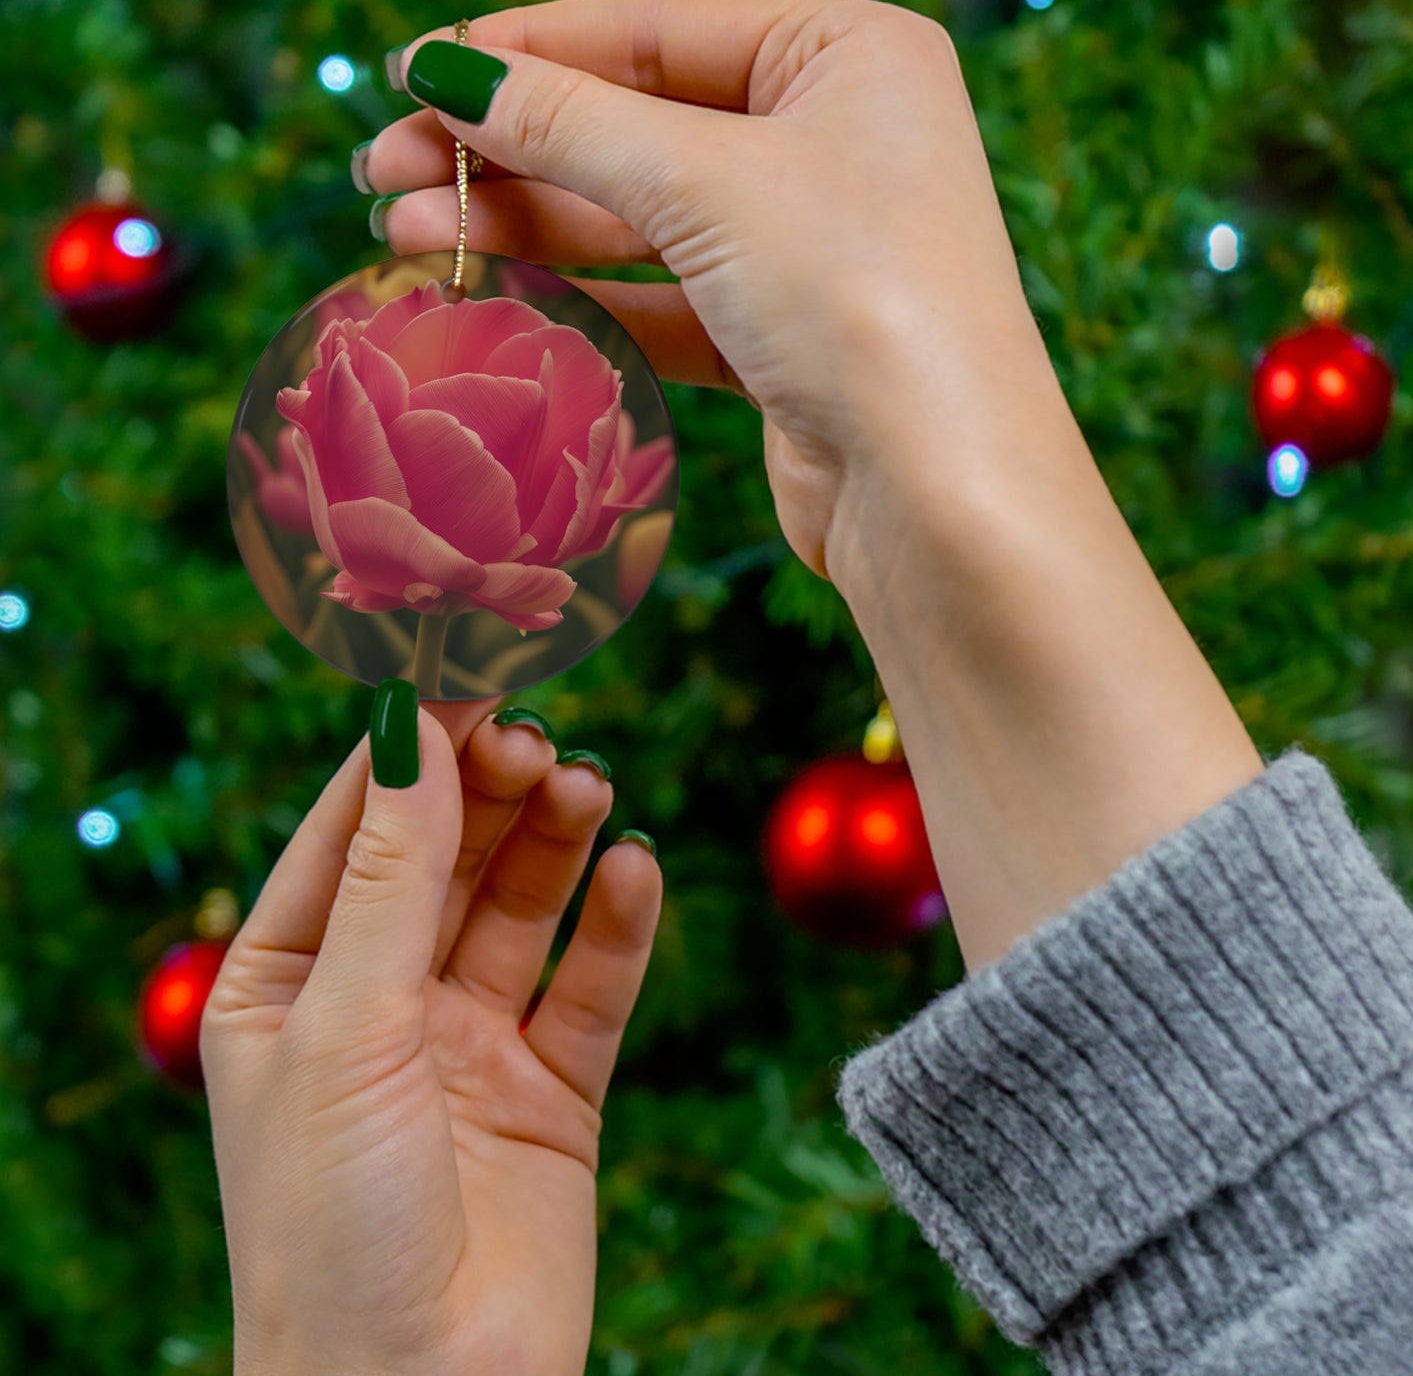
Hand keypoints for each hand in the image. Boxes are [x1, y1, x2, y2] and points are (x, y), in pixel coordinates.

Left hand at [201, 695, 661, 1375]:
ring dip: (556, 842)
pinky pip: (591, 986)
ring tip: (589, 787)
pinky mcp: (552, 1090)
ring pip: (521, 908)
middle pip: (446, 859)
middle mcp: (379, 1003)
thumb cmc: (332, 1224)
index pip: (351, 832)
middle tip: (539, 740)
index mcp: (288, 983)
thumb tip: (411, 731)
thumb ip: (391, 877)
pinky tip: (636, 871)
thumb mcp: (346, 1027)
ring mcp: (469, 1044)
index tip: (465, 676)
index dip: (407, 754)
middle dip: (490, 793)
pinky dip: (617, 926)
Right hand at [362, 0, 1050, 585]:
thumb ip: (570, 123)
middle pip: (636, 125)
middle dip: (507, 150)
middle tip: (383, 173)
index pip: (654, 30)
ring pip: (639, 219)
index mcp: (847, 55)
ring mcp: (808, 245)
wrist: (938, 493)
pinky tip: (492, 295)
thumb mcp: (705, 182)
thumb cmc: (858, 298)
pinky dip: (580, 299)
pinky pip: (661, 299)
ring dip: (524, 227)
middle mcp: (834, 140)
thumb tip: (448, 72)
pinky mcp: (782, 339)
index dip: (526, 51)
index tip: (413, 73)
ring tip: (405, 236)